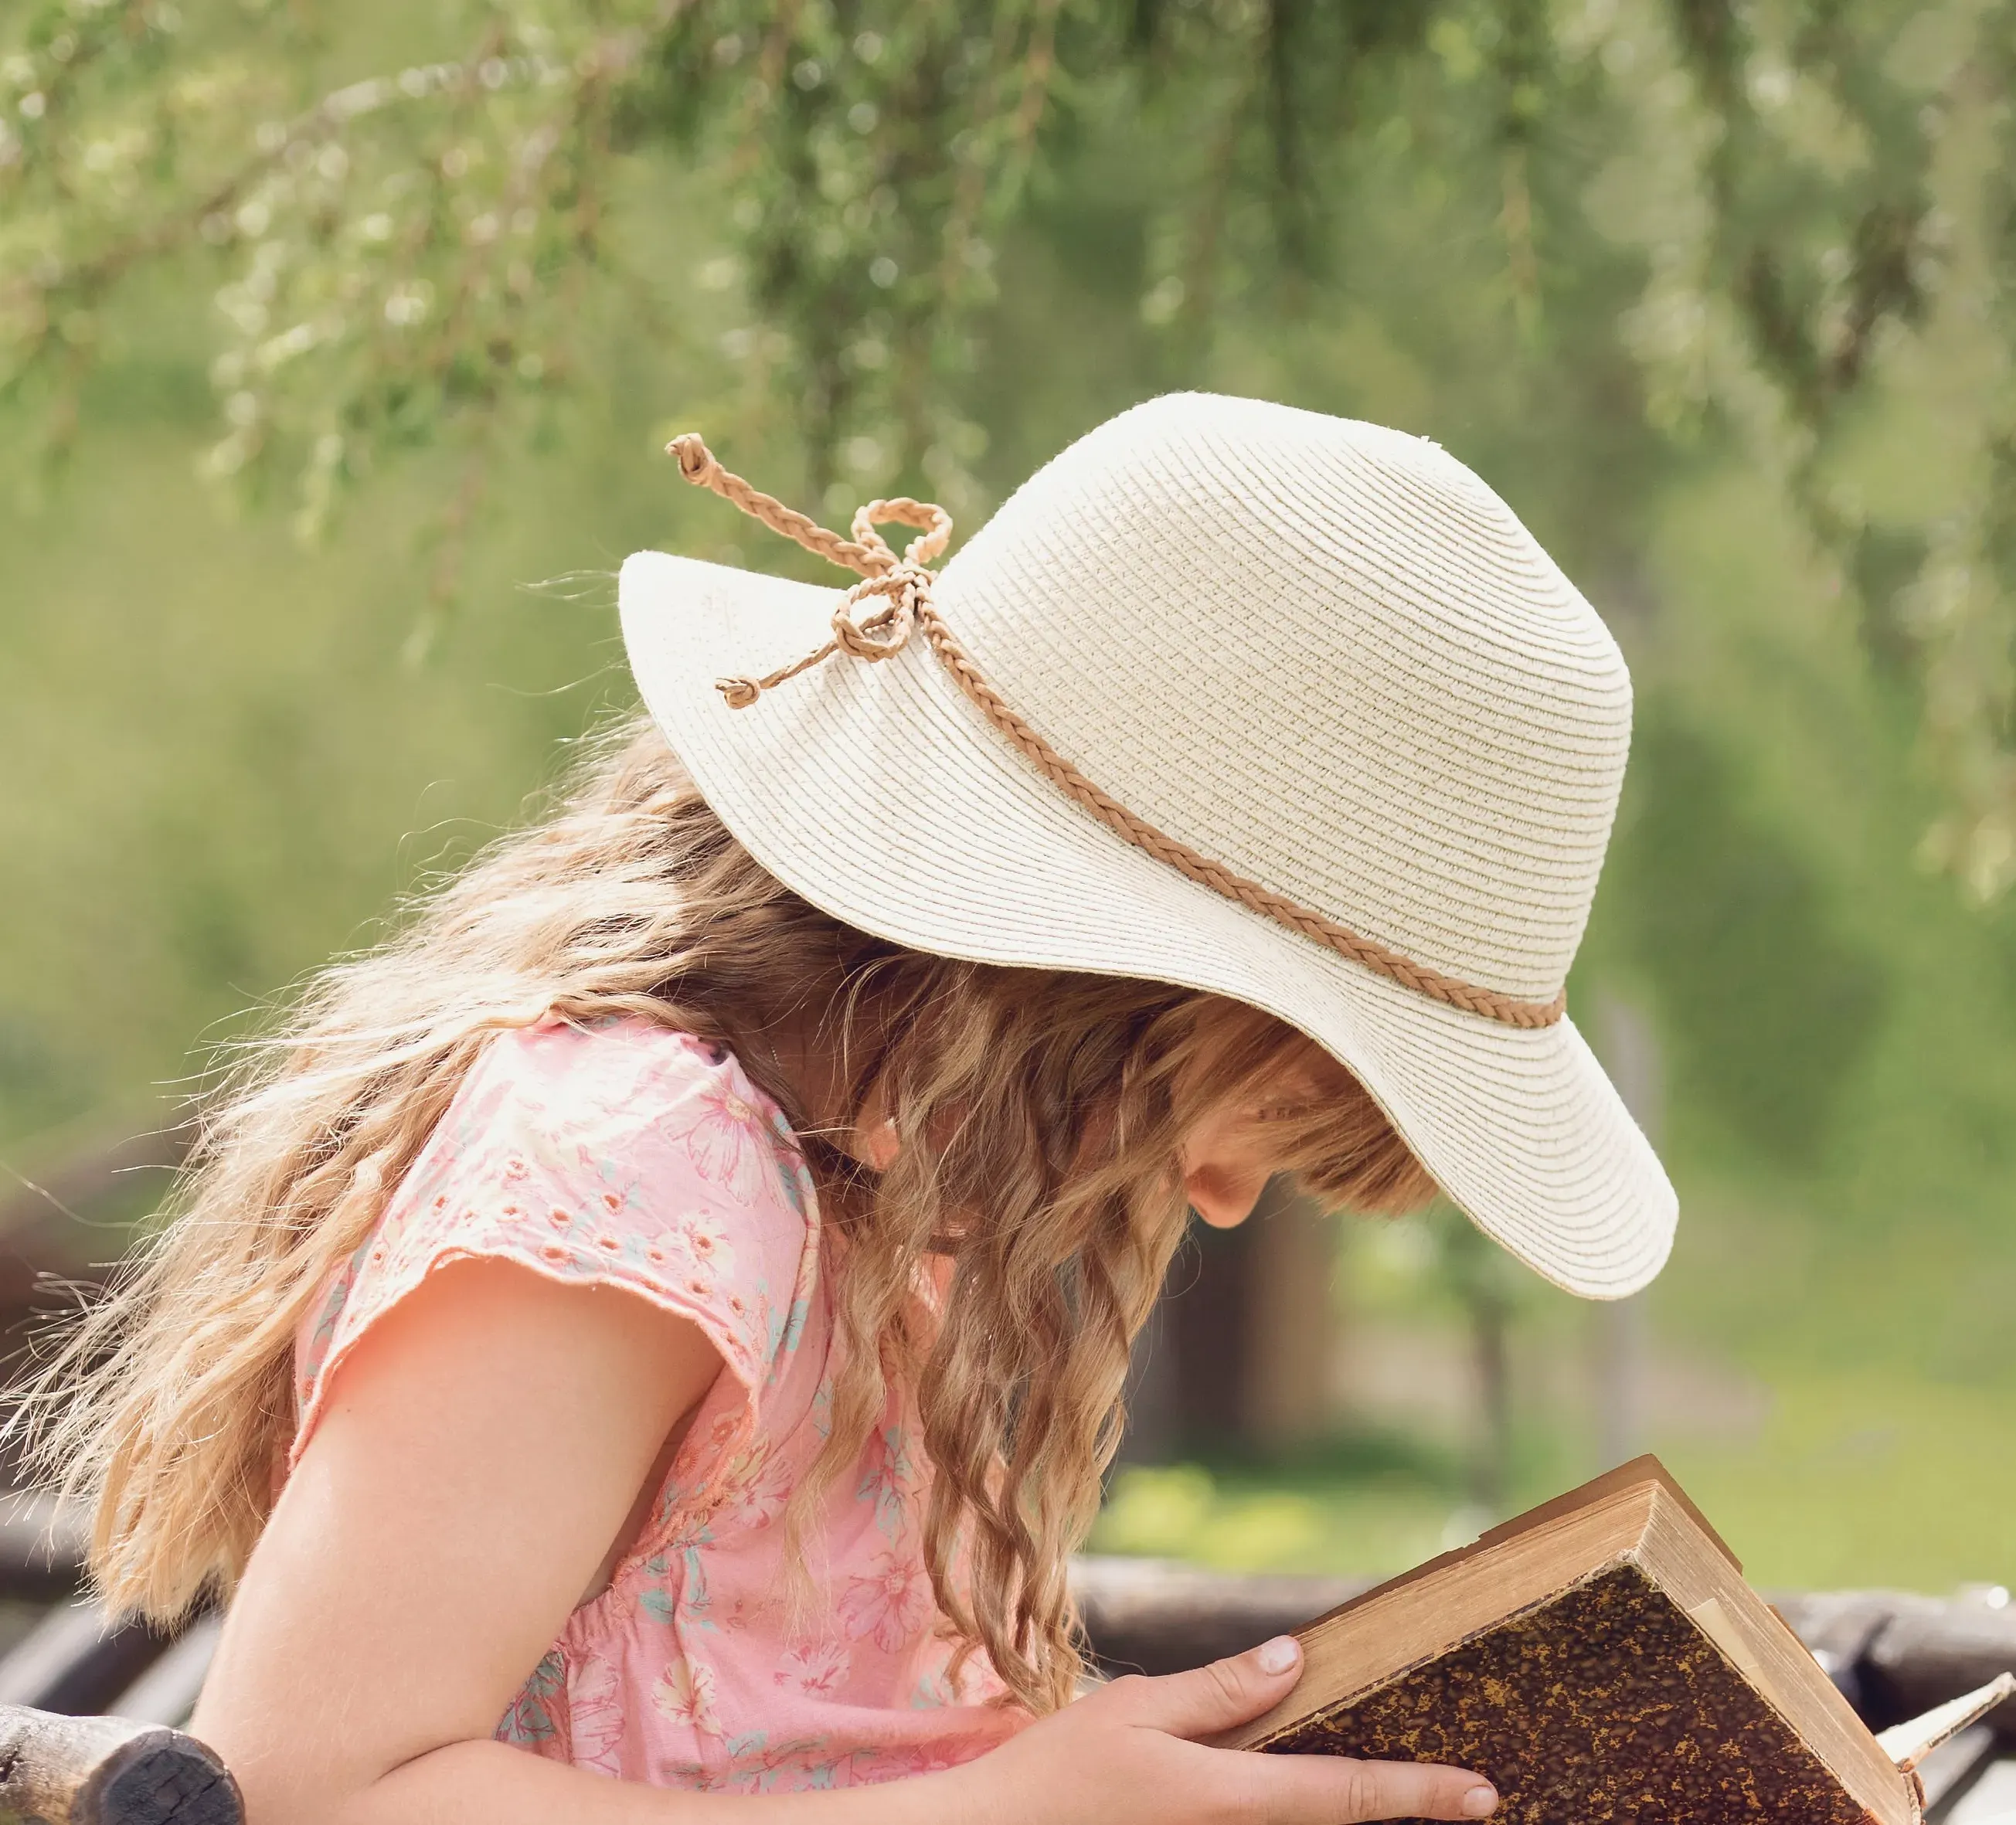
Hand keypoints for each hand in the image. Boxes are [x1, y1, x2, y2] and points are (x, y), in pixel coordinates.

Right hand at [946, 1636, 1497, 1824]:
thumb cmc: (1057, 1774)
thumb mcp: (1133, 1712)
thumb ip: (1218, 1692)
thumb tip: (1296, 1658)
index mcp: (1225, 1797)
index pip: (1345, 1794)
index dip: (1421, 1794)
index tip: (1485, 1793)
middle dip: (1407, 1811)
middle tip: (1472, 1793)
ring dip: (1358, 1816)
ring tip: (1409, 1792)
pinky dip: (1310, 1820)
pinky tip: (1323, 1795)